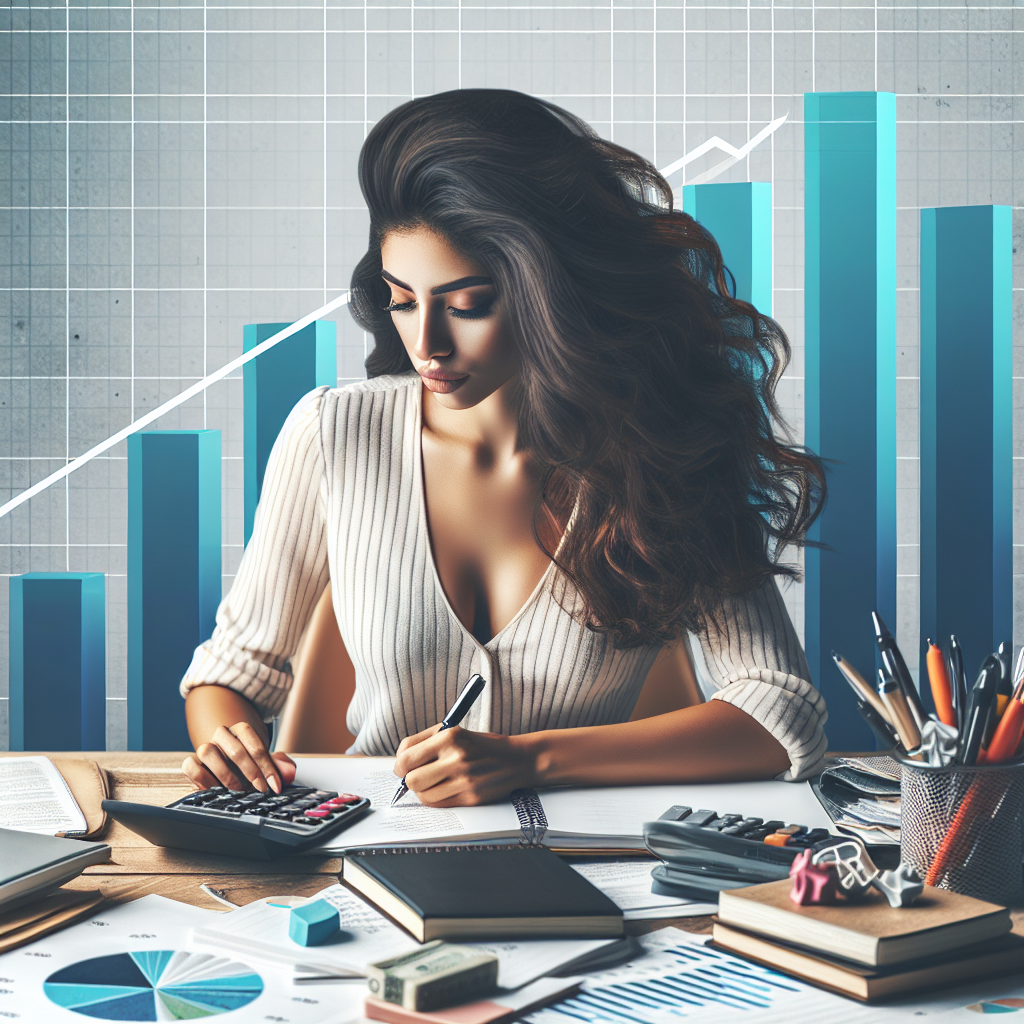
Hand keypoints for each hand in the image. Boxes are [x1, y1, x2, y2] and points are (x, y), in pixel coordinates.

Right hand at [182, 722, 296, 793]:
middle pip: (235, 749)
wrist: (228, 765)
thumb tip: (290, 773)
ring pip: (208, 752)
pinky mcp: (192, 761)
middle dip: (251, 771)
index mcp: (242, 730)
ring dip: (225, 775)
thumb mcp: (266, 764)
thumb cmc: (249, 764)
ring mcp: (205, 747)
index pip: (255, 742)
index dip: (267, 765)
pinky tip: (215, 790)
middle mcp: (222, 735)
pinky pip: (190, 765)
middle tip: (261, 788)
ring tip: (238, 790)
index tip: (275, 785)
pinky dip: (202, 778)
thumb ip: (279, 765)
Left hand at [394, 726, 537, 805]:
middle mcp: (456, 758)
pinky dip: (435, 798)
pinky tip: (444, 789)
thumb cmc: (481, 745)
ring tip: (433, 782)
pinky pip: (438, 804)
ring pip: (423, 795)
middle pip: (412, 780)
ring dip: (423, 791)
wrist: (516, 759)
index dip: (399, 765)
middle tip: (415, 776)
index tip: (402, 767)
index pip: (407, 756)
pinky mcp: (470, 797)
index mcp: (449, 737)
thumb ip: (425, 742)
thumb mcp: (454, 732)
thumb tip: (400, 761)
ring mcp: (464, 780)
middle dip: (409, 780)